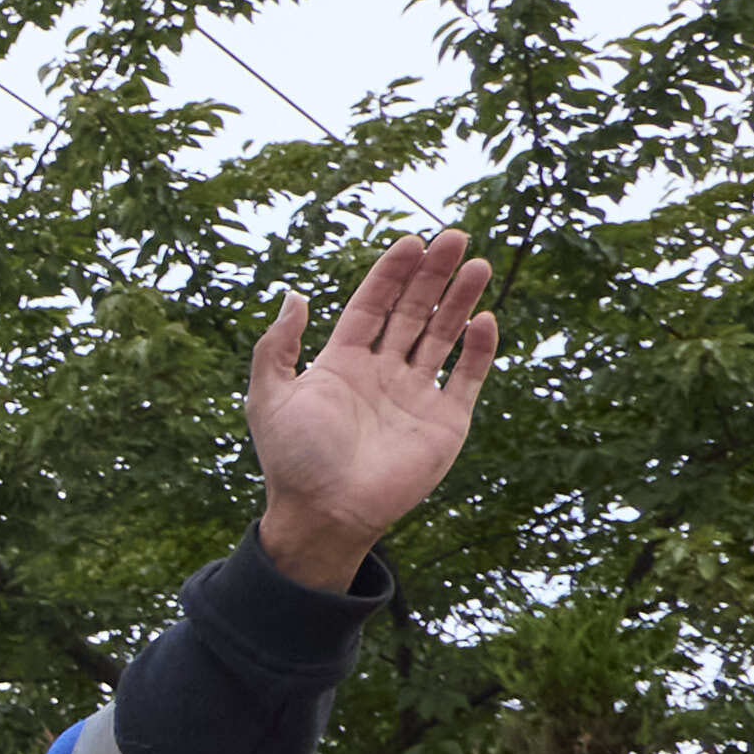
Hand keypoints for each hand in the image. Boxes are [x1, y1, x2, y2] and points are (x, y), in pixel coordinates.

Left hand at [247, 229, 495, 590]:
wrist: (324, 515)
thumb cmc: (293, 460)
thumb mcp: (270, 396)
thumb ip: (278, 345)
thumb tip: (294, 294)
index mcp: (342, 363)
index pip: (373, 305)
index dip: (391, 273)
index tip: (411, 241)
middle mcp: (382, 373)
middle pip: (413, 312)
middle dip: (432, 275)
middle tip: (454, 237)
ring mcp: (415, 395)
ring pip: (443, 336)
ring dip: (459, 300)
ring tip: (476, 264)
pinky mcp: (444, 422)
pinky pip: (466, 378)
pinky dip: (477, 350)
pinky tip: (484, 319)